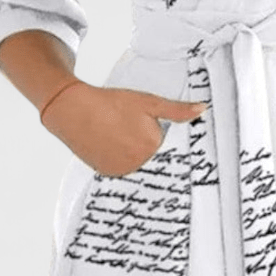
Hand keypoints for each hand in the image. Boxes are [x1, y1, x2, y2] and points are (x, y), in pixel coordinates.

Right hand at [40, 80, 207, 175]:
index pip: (167, 142)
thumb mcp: (148, 102)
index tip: (145, 125)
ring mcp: (123, 171)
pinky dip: (119, 158)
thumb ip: (177, 110)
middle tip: (127, 125)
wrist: (72, 109)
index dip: (157, 131)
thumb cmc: (111, 102)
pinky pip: (123, 168)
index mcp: (153, 145)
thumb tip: (203, 109)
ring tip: (117, 133)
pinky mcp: (108, 174)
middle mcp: (140, 163)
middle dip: (145, 141)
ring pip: (138, 162)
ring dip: (132, 151)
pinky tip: (110, 143)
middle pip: (153, 154)